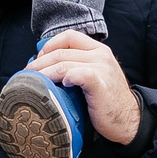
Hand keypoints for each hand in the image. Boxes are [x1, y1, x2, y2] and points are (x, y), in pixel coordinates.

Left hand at [32, 29, 141, 144]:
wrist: (128, 121)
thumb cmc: (107, 101)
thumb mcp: (94, 76)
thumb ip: (77, 67)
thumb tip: (47, 68)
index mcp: (99, 50)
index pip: (68, 37)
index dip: (48, 46)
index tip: (38, 60)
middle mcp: (100, 55)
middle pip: (61, 51)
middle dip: (39, 62)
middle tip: (28, 75)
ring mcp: (102, 68)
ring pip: (63, 63)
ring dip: (44, 73)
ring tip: (34, 83)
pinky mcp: (99, 84)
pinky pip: (77, 74)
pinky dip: (65, 77)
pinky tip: (60, 85)